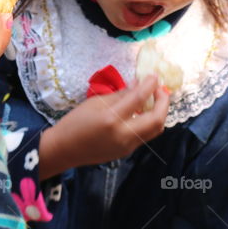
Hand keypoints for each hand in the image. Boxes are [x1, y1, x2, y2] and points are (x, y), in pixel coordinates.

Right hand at [38, 77, 168, 179]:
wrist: (64, 149)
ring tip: (154, 99)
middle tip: (160, 89)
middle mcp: (123, 135)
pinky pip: (145, 135)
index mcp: (111, 119)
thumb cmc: (75, 122)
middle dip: (164, 102)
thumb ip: (121, 94)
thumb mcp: (96, 102)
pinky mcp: (127, 152)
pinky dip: (149, 121)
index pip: (139, 99)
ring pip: (155, 130)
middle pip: (157, 120)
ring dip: (159, 113)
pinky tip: (143, 112)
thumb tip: (139, 84)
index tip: (155, 76)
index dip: (150, 85)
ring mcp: (127, 146)